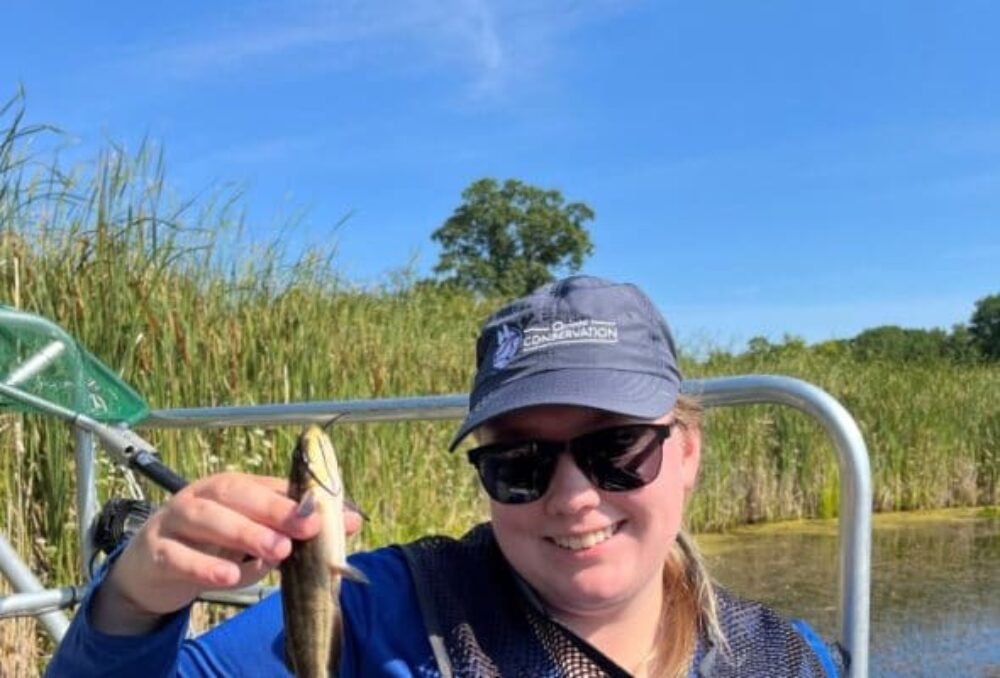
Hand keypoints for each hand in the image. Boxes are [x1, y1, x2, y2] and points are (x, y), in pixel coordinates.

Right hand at [91, 472, 362, 634]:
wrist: (149, 570)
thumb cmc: (211, 546)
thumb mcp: (254, 538)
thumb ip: (294, 531)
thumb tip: (351, 522)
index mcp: (231, 488)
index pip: (267, 485)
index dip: (299, 498)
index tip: (329, 515)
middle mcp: (202, 496)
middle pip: (237, 493)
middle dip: (274, 509)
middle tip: (305, 530)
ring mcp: (175, 520)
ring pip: (207, 517)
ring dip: (244, 533)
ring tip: (276, 551)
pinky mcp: (155, 551)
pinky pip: (178, 555)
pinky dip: (205, 565)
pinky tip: (230, 577)